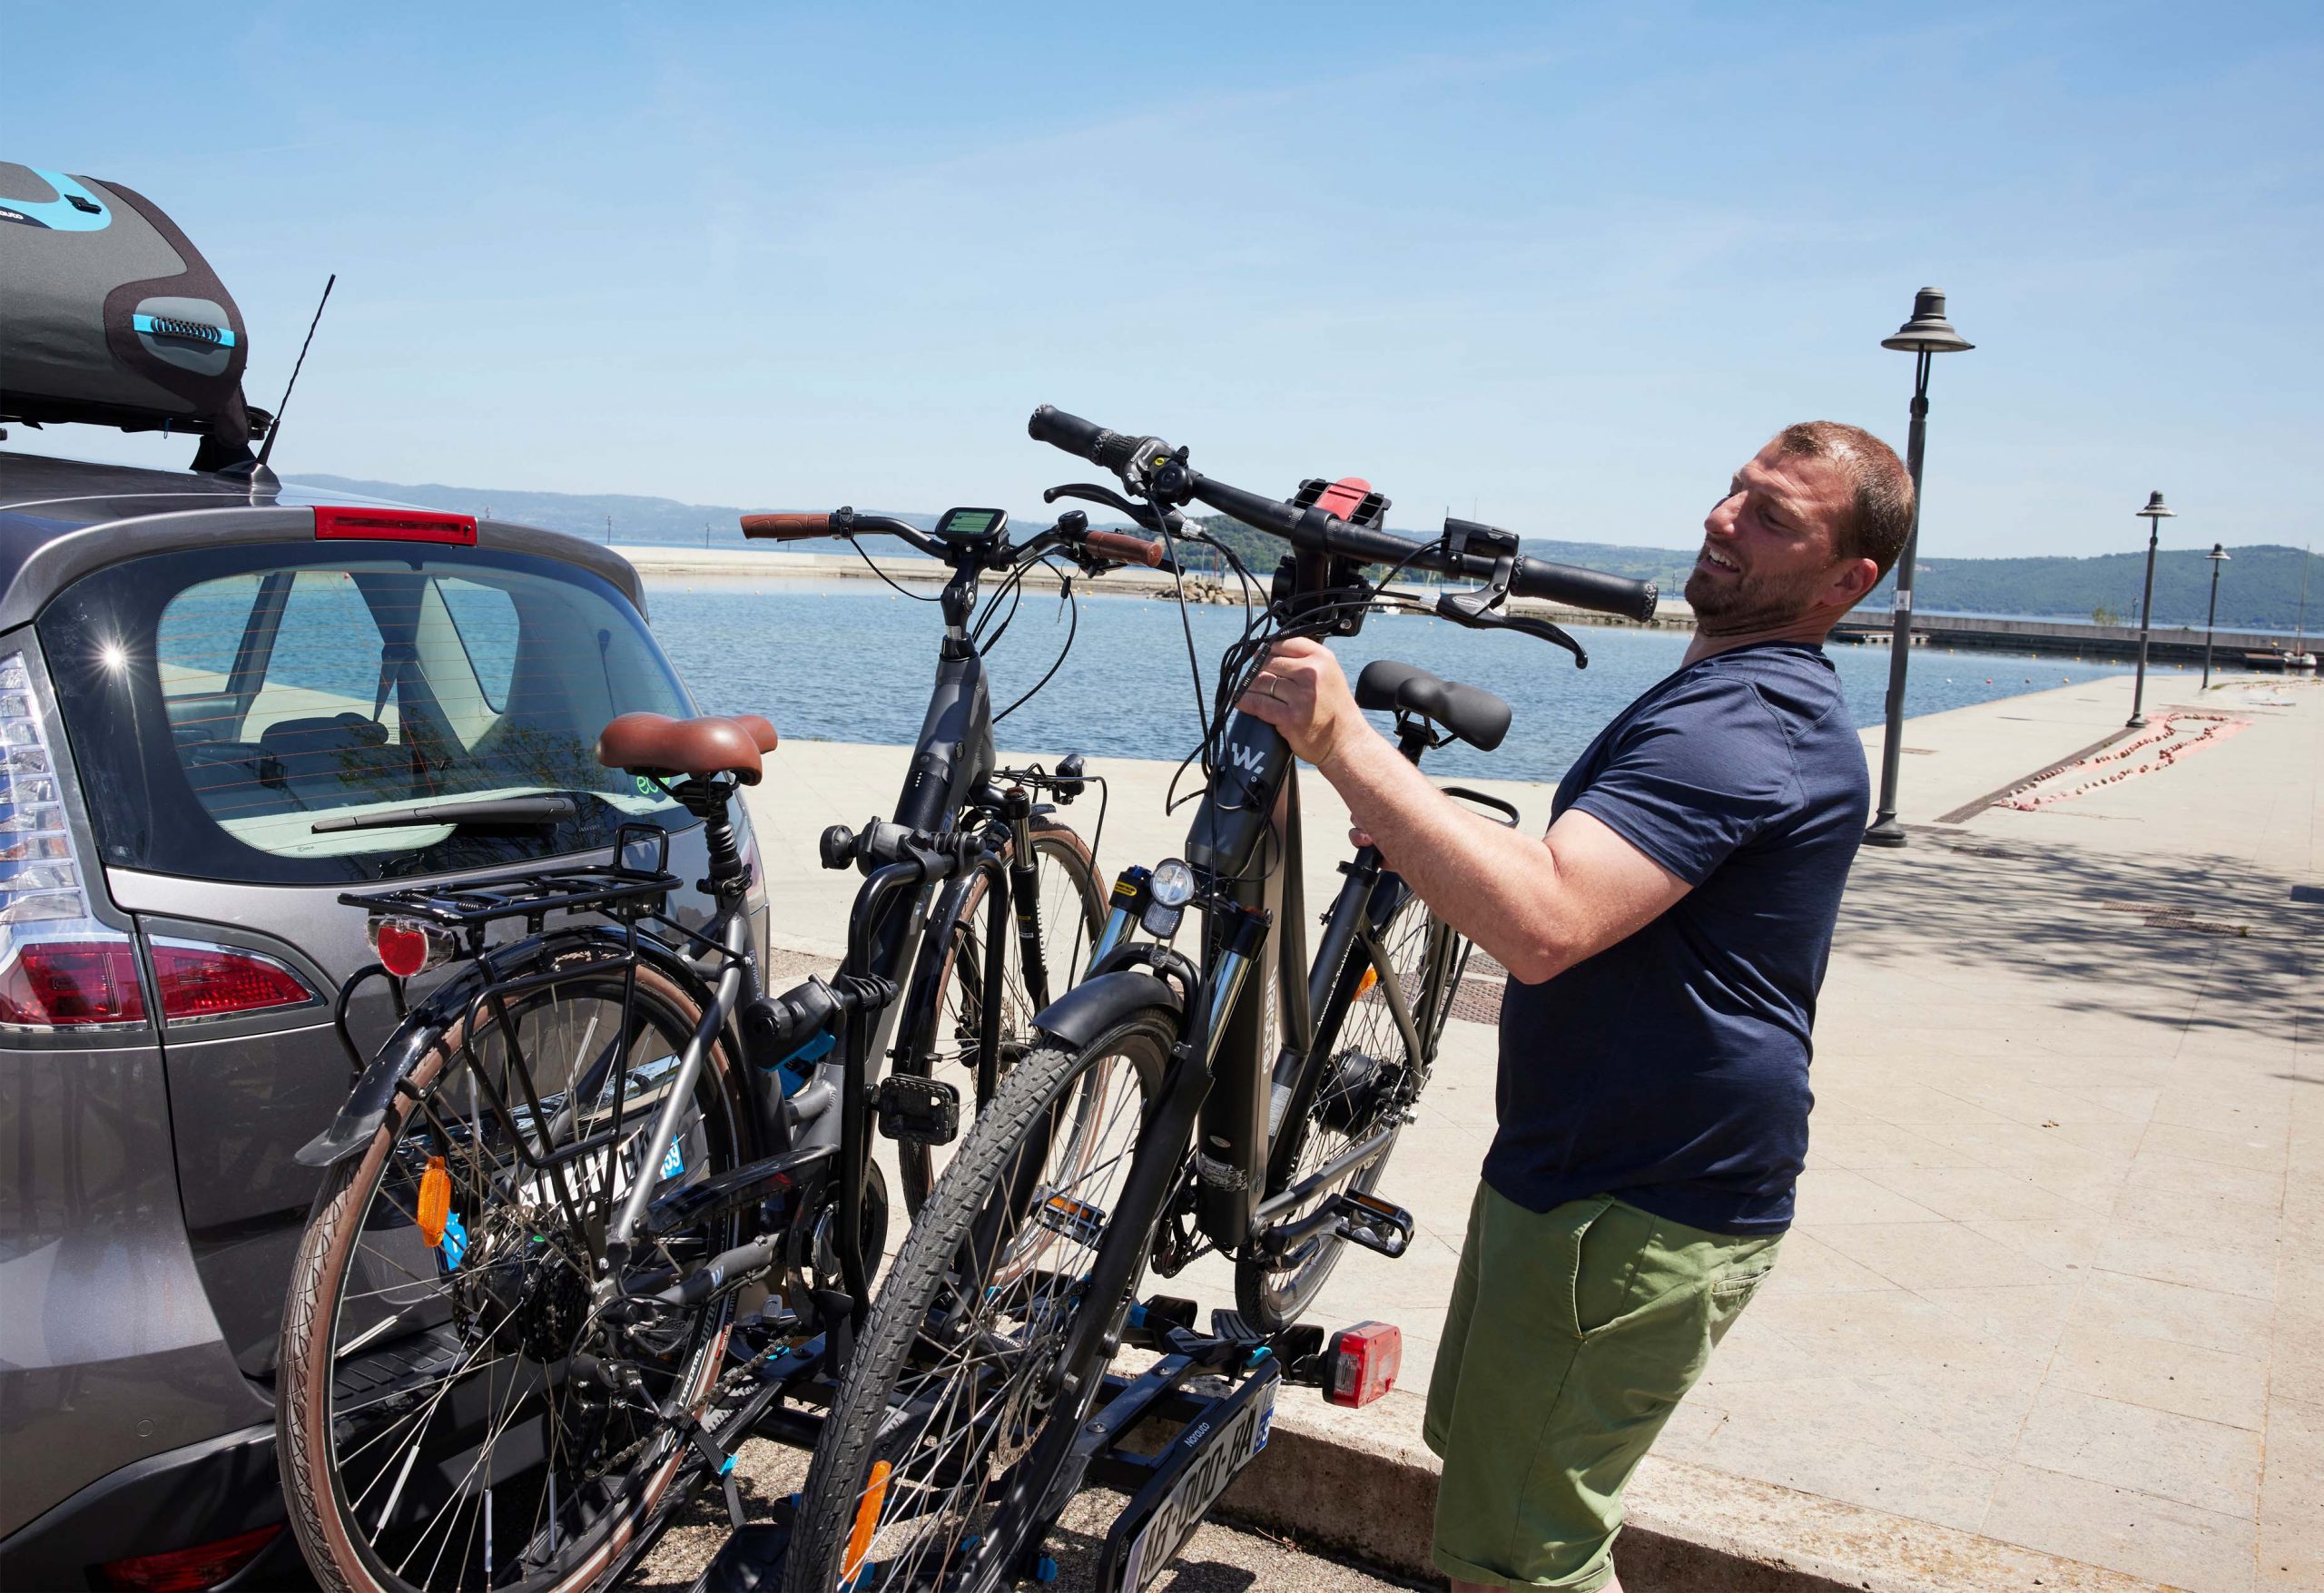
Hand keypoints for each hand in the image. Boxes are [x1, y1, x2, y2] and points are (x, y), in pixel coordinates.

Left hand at [1236, 637, 1366, 768]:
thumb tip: (1270, 652)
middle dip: (1256, 670)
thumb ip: (1308, 661)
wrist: (1346, 741)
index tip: (1259, 656)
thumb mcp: (1329, 675)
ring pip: (1262, 682)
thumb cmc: (1335, 709)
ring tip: (1246, 690)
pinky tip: (1240, 701)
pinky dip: (1246, 702)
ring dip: (1249, 687)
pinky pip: (1260, 704)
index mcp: (1322, 659)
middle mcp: (1312, 673)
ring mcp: (1301, 696)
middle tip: (1252, 678)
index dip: (1267, 649)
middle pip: (1270, 662)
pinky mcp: (1291, 718)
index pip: (1285, 642)